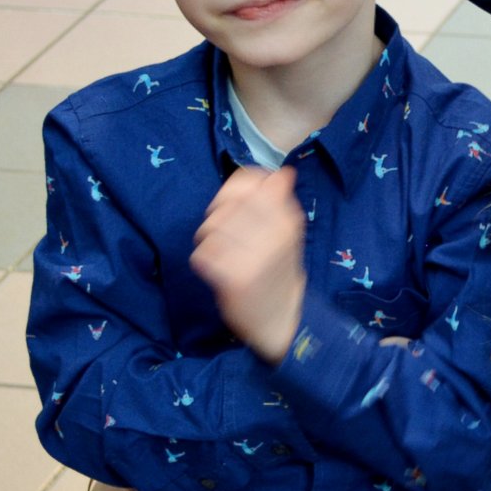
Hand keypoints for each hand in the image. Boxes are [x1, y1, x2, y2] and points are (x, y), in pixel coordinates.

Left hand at [191, 164, 306, 361]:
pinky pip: (202, 255)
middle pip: (221, 208)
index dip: (232, 191)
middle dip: (217, 220)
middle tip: (229, 237)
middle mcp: (274, 236)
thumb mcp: (288, 232)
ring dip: (209, 241)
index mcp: (288, 219)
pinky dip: (206, 262)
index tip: (235, 205)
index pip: (246, 183)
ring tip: (225, 253)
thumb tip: (281, 173)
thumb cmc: (278, 269)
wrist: (282, 318)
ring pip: (208, 230)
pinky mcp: (234, 279)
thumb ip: (279, 201)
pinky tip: (222, 270)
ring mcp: (254, 258)